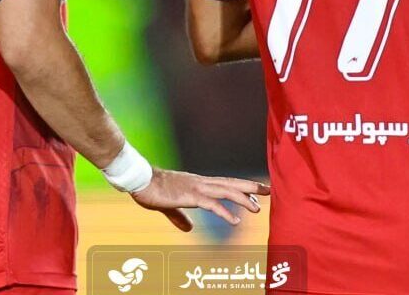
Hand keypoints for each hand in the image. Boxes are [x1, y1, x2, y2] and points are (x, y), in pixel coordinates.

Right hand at [130, 168, 269, 231]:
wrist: (140, 179)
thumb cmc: (152, 189)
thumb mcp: (169, 206)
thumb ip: (179, 217)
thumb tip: (188, 228)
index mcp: (198, 184)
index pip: (225, 184)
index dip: (241, 187)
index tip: (257, 191)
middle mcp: (201, 183)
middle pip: (231, 183)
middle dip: (250, 187)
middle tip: (269, 190)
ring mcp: (197, 188)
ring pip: (226, 191)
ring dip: (243, 199)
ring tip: (256, 209)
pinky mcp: (190, 196)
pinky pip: (212, 205)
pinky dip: (225, 212)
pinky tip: (235, 221)